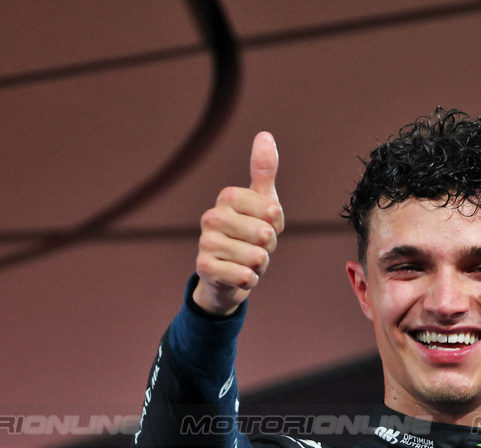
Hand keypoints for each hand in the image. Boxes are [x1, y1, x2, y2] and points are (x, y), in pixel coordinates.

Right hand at [193, 131, 284, 315]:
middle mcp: (211, 216)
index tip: (264, 225)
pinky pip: (243, 275)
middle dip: (269, 246)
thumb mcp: (261, 202)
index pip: (272, 210)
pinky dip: (250, 279)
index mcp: (227, 197)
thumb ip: (263, 171)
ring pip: (256, 256)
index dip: (276, 224)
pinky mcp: (204, 268)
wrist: (227, 276)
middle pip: (265, 234)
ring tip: (248, 261)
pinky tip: (242, 276)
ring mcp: (205, 242)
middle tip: (256, 247)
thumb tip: (264, 134)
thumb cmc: (248, 235)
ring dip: (260, 264)